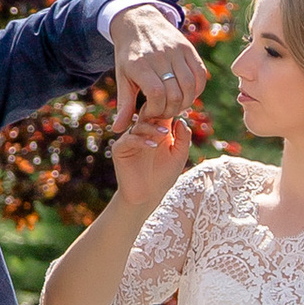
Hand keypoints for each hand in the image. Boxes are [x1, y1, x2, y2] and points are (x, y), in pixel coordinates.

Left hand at [108, 0, 202, 123]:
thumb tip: (117, 130)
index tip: (149, 113)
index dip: (156, 110)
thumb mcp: (122, 78)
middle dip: (170, 110)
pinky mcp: (188, 49)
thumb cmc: (129, 55)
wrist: (139, 22)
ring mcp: (176, 51)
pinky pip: (200, 75)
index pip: (156, 94)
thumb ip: (124, 104)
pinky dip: (197, 90)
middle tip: (162, 112)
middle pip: (175, 93)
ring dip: (185, 102)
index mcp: (140, 65)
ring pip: (190, 86)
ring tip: (174, 105)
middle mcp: (160, 57)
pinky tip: (187, 94)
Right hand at [111, 92, 189, 213]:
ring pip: (139, 125)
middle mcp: (142, 132)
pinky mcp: (120, 149)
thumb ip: (183, 138)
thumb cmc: (164, 176)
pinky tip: (152, 146)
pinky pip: (128, 139)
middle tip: (169, 115)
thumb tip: (182, 120)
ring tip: (163, 134)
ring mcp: (130, 139)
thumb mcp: (179, 156)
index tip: (179, 108)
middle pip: (148, 114)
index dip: (169, 108)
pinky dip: (141, 140)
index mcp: (157, 130)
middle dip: (158, 114)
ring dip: (152, 128)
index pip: (161, 111)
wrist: (147, 196)